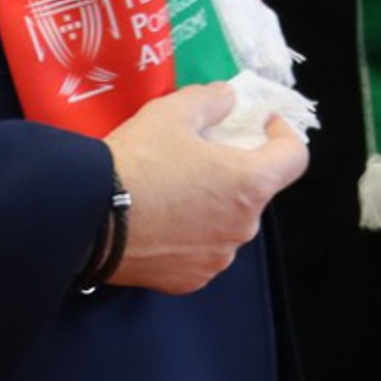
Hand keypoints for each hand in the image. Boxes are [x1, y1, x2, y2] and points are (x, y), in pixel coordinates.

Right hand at [103, 81, 306, 292]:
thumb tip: (229, 100)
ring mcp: (217, 258)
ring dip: (213, 206)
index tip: (263, 125)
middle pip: (255, 191)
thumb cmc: (137, 161)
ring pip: (227, 223)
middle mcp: (243, 226)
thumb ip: (211, 100)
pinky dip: (191, 236)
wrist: (85, 219)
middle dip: (237, 171)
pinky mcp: (189, 281)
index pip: (295, 158)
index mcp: (251, 183)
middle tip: (202, 155)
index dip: (284, 136)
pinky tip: (161, 223)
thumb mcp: (172, 112)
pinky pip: (201, 251)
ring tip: (175, 191)